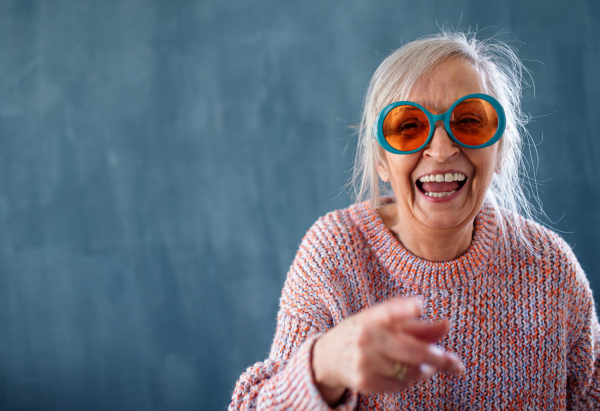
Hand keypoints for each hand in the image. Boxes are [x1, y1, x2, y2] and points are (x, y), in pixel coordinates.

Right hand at [311, 298, 463, 404]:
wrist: (328, 356)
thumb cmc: (365, 333)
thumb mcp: (384, 322)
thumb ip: (416, 325)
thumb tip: (446, 325)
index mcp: (371, 317)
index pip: (389, 311)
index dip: (404, 308)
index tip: (419, 304)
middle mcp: (365, 338)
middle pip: (411, 350)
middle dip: (439, 359)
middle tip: (456, 364)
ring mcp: (364, 361)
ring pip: (409, 371)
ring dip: (425, 370)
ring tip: (428, 365)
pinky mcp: (364, 382)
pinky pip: (400, 386)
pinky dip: (411, 381)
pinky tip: (409, 374)